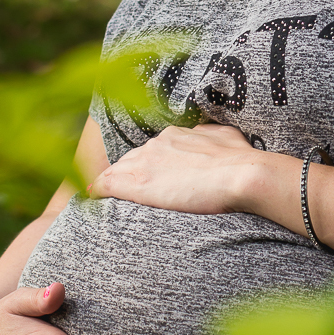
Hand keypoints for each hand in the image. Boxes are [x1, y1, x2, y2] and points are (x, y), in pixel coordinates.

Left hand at [88, 123, 261, 213]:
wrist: (242, 174)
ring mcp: (145, 161)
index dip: (147, 165)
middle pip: (131, 160)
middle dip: (129, 174)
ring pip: (118, 171)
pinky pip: (106, 183)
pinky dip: (97, 191)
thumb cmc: (241, 159)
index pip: (151, 151)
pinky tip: (91, 199)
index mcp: (175, 134)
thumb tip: (205, 137)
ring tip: (107, 200)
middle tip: (131, 194)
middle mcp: (156, 144)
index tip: (148, 177)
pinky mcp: (137, 182)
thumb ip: (209, 136)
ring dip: (114, 184)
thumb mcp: (225, 136)